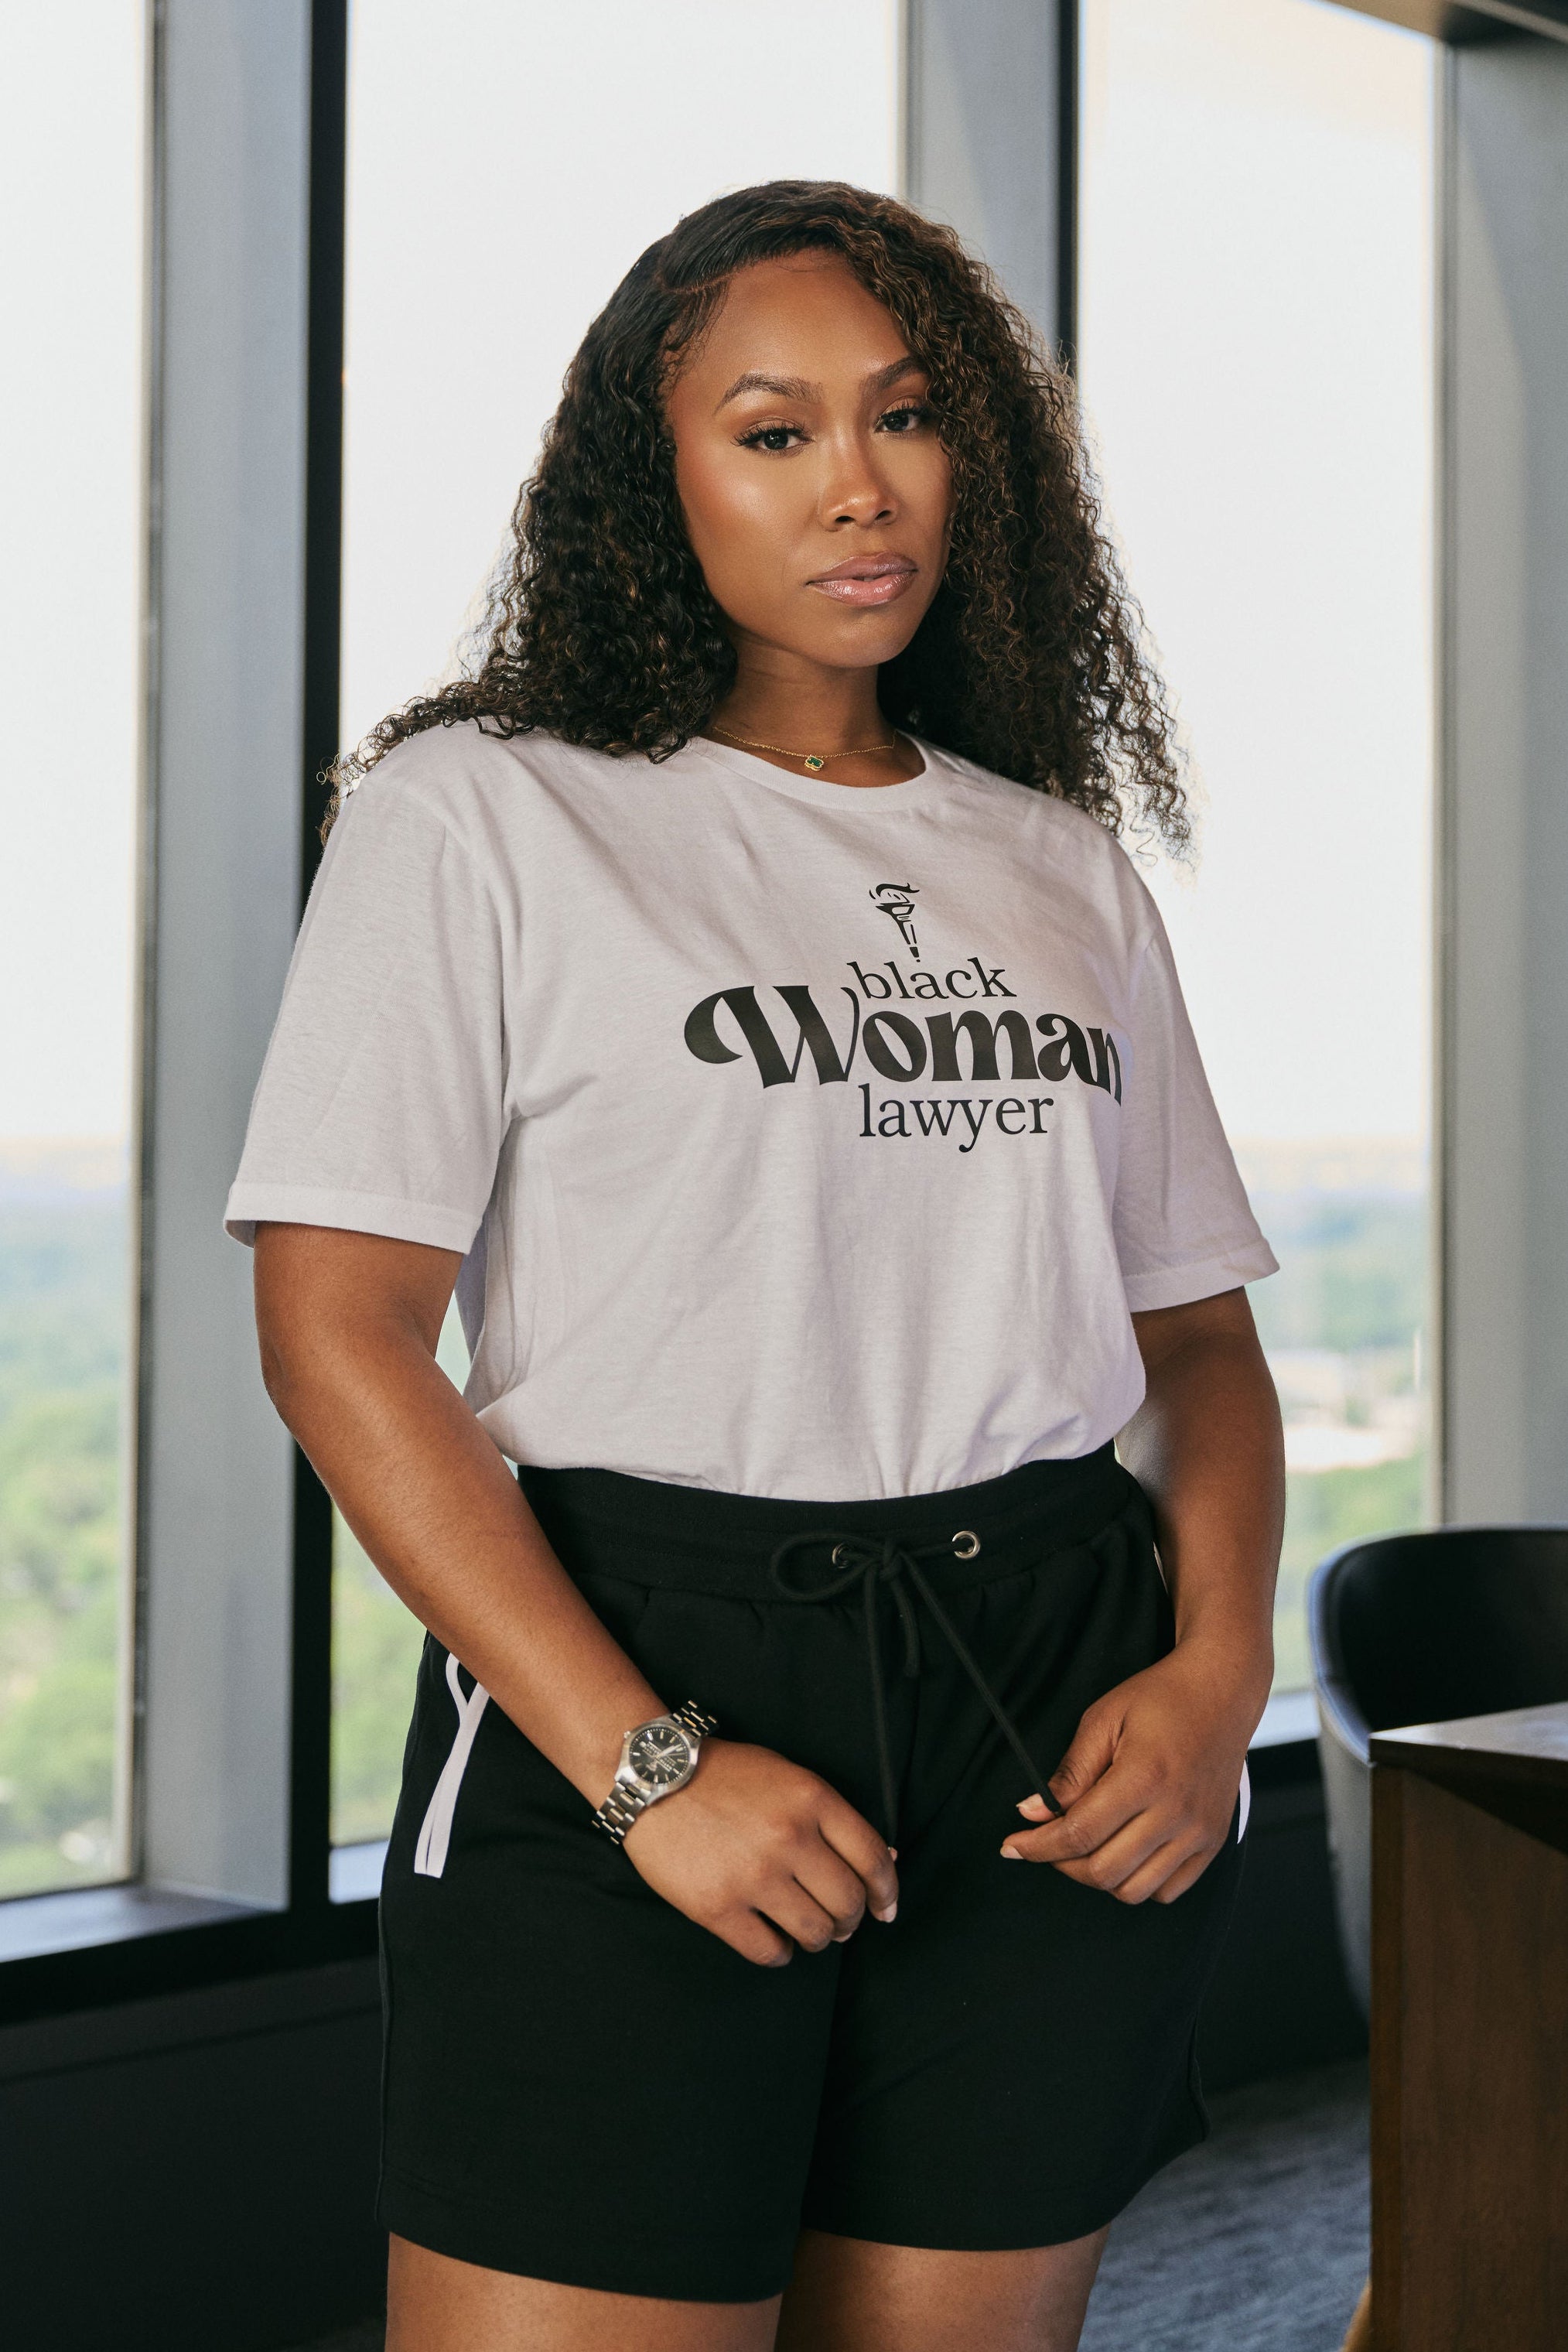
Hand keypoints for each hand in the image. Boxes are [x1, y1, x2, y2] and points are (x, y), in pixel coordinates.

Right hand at [623, 1739, 898, 1965]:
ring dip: (817, 1938)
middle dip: (850, 1919)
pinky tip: (773, 1941)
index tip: (885, 1909)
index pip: (871, 1858)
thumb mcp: (787, 1776)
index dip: (887, 1892)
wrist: (652, 1778)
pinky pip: (769, 1952)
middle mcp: (788, 1837)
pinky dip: (780, 1954)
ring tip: (805, 1930)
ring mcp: (753, 1875)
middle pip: (848, 1902)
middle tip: (840, 1921)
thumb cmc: (724, 1776)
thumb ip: (832, 1817)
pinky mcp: (717, 1907)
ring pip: (814, 1932)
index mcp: (811, 1798)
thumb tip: (884, 1863)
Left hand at [1000, 1642, 1261, 1903]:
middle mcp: (1176, 1812)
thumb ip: (1069, 1772)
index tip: (1012, 1846)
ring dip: (1099, 1877)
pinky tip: (1123, 1853)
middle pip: (1104, 1871)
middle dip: (1062, 1864)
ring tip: (1085, 1847)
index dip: (1038, 1846)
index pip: (1079, 1834)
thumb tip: (1032, 1813)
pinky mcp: (1214, 1841)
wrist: (1221, 1692)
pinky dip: (1138, 1882)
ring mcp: (1199, 1832)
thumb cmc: (1160, 1699)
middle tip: (1047, 1842)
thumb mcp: (1103, 1719)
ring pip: (1135, 1890)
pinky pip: (1168, 1890)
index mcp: (1144, 1777)